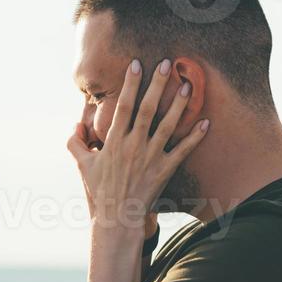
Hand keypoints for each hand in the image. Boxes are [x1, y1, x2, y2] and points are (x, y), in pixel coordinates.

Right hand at [68, 58, 208, 237]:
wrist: (116, 219)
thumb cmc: (99, 192)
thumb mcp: (83, 166)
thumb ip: (75, 143)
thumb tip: (76, 125)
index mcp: (114, 141)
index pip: (123, 106)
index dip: (131, 84)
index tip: (137, 64)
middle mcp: (133, 146)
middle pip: (148, 109)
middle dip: (157, 84)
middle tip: (166, 62)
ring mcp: (151, 158)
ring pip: (168, 125)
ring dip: (179, 104)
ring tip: (188, 85)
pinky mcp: (165, 171)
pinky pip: (183, 151)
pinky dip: (195, 137)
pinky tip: (206, 122)